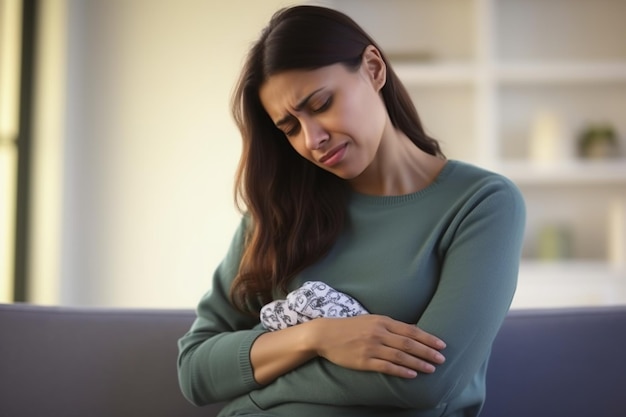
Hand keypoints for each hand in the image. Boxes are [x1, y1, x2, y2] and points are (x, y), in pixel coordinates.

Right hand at [311, 315, 445, 377]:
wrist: (326, 334)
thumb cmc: (350, 327)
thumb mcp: (372, 320)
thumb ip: (392, 325)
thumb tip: (414, 329)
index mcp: (382, 321)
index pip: (410, 330)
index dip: (427, 338)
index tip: (441, 344)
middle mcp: (379, 333)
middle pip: (409, 343)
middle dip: (428, 351)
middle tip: (442, 359)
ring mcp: (371, 347)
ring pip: (400, 356)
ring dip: (418, 363)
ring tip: (431, 369)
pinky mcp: (364, 361)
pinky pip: (386, 366)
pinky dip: (401, 370)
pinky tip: (412, 374)